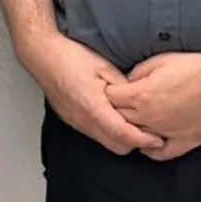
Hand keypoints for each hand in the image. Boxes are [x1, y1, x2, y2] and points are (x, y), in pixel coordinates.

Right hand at [24, 33, 163, 155]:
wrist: (42, 54)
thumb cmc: (70, 56)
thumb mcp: (104, 66)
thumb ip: (123, 87)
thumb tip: (139, 100)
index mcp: (93, 106)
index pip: (123, 134)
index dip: (143, 139)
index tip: (158, 138)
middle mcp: (83, 120)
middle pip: (116, 146)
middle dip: (134, 142)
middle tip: (147, 129)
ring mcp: (76, 122)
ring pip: (105, 142)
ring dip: (120, 137)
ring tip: (131, 120)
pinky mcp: (71, 120)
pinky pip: (94, 134)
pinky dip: (107, 131)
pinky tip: (111, 115)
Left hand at [105, 52, 200, 160]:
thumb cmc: (200, 68)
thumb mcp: (162, 60)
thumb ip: (138, 73)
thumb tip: (127, 82)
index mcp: (143, 96)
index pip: (110, 98)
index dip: (109, 90)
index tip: (113, 85)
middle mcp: (151, 119)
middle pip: (119, 118)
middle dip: (116, 108)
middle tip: (122, 99)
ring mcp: (167, 134)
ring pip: (136, 136)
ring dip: (132, 127)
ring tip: (134, 115)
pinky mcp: (185, 143)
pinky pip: (159, 154)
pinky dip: (150, 148)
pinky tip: (149, 138)